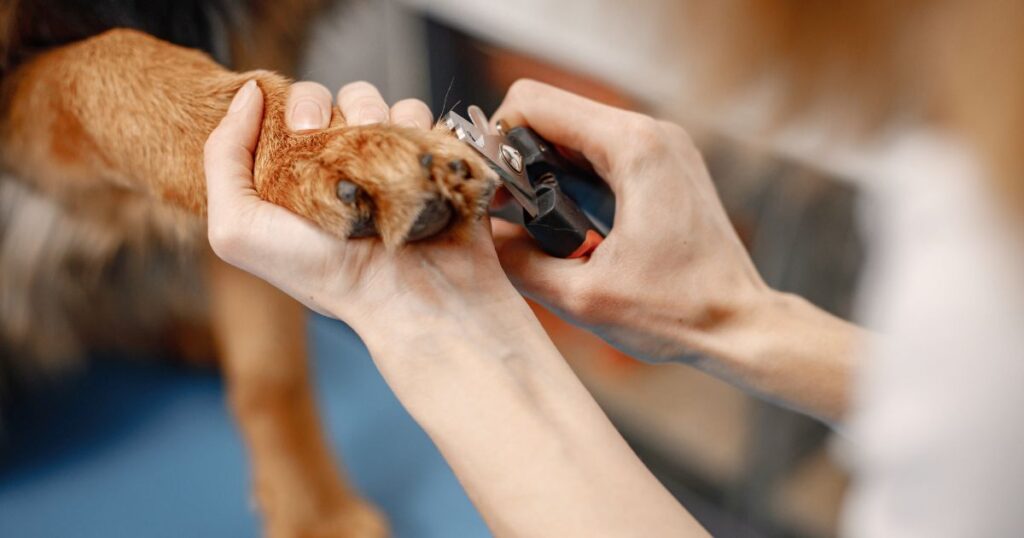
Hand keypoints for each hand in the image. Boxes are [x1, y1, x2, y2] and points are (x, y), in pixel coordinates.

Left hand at [203, 80, 519, 333]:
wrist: (405, 295)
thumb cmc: (321, 273)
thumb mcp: (237, 229)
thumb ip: (222, 158)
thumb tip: (250, 93)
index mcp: (294, 178)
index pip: (286, 112)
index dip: (291, 107)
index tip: (299, 128)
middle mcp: (338, 168)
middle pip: (328, 98)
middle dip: (325, 105)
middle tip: (329, 136)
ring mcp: (384, 162)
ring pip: (374, 100)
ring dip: (373, 112)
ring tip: (375, 155)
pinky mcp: (426, 159)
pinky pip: (418, 116)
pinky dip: (413, 125)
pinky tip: (407, 158)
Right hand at [491, 80, 769, 362]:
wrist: (740, 325)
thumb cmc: (679, 312)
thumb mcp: (581, 296)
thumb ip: (517, 261)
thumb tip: (482, 237)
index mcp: (633, 148)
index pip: (533, 102)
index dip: (495, 138)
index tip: (489, 186)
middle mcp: (651, 132)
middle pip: (553, 112)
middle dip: (517, 155)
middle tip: (504, 209)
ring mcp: (662, 145)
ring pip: (574, 131)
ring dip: (543, 168)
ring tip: (533, 222)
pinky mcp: (665, 164)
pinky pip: (600, 150)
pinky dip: (571, 176)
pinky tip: (566, 222)